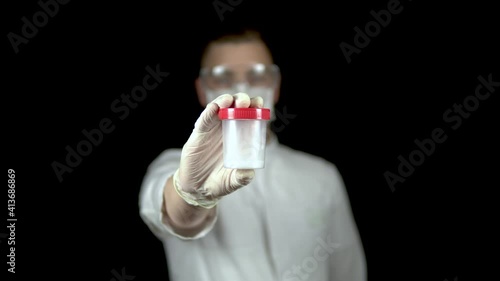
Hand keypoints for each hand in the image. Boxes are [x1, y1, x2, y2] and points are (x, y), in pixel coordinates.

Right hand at [173, 92, 263, 207]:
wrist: (198, 188)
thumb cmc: (219, 182)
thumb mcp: (233, 181)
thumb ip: (242, 178)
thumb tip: (249, 172)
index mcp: (240, 136)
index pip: (250, 116)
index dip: (255, 107)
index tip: (259, 105)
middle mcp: (228, 128)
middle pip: (236, 107)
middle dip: (242, 100)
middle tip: (245, 103)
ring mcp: (213, 129)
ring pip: (219, 108)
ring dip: (225, 101)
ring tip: (229, 101)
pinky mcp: (199, 133)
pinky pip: (204, 119)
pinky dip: (209, 111)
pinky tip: (214, 108)